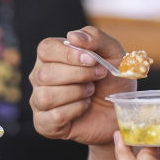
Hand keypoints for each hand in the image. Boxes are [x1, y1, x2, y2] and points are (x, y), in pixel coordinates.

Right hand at [29, 27, 134, 145]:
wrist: (120, 112)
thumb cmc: (113, 81)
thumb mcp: (113, 53)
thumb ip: (95, 37)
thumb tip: (72, 35)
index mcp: (52, 56)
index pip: (46, 49)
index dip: (68, 54)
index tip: (91, 60)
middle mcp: (40, 77)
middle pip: (45, 73)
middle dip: (78, 75)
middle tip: (98, 77)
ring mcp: (39, 101)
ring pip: (46, 96)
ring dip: (76, 93)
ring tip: (90, 93)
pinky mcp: (44, 124)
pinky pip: (53, 116)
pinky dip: (75, 111)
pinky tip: (85, 107)